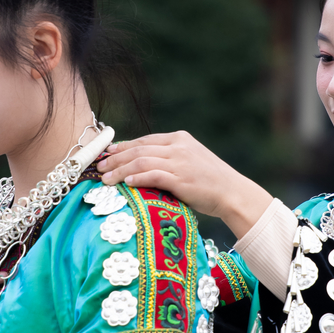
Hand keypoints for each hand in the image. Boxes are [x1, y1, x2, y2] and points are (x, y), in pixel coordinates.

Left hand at [97, 131, 272, 239]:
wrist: (233, 193)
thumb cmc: (211, 182)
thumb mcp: (190, 162)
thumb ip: (169, 159)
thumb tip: (142, 166)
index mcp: (179, 139)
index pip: (144, 140)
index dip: (123, 146)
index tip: (107, 153)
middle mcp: (178, 146)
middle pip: (138, 149)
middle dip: (116, 158)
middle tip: (100, 167)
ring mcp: (180, 162)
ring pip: (141, 161)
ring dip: (120, 170)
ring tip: (106, 179)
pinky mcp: (182, 178)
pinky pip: (154, 175)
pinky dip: (138, 177)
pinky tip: (127, 182)